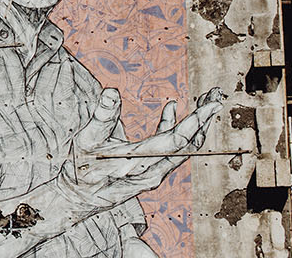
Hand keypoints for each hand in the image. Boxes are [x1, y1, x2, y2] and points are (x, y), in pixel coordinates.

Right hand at [56, 87, 223, 214]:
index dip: (197, 121)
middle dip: (204, 118)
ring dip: (196, 123)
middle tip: (215, 94)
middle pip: (189, 144)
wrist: (76, 199)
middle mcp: (153, 171)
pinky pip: (170, 150)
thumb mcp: (84, 141)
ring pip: (184, 148)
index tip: (213, 103)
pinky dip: (174, 128)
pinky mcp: (150, 171)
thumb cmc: (78, 170)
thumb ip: (101, 117)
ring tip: (204, 99)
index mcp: (139, 162)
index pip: (178, 141)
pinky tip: (170, 108)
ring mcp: (154, 173)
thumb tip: (112, 92)